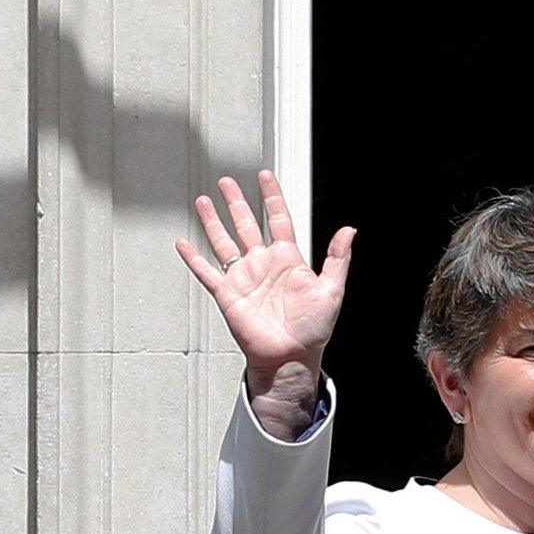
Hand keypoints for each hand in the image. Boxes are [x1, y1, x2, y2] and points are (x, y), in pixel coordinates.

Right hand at [177, 170, 355, 431]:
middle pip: (246, 224)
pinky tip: (183, 243)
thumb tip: (349, 230)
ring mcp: (244, 278)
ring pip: (224, 242)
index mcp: (288, 260)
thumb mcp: (332, 290)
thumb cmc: (313, 329)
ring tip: (204, 201)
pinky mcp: (228, 294)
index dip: (272, 198)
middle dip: (237, 202)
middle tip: (227, 181)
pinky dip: (194, 259)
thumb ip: (338, 258)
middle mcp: (263, 265)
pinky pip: (207, 272)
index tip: (265, 177)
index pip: (278, 220)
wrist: (291, 356)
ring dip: (213, 221)